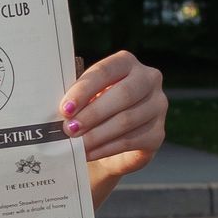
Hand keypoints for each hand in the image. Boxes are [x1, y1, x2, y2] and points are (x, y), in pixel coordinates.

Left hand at [63, 51, 165, 182]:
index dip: (84, 89)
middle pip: (124, 94)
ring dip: (97, 134)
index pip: (106, 71)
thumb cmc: (90, 112)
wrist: (108, 142)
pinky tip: (88, 153)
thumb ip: (75, 99)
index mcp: (126, 63)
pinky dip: (106, 148)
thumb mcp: (82, 100)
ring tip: (76, 144)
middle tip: (69, 129)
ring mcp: (157, 106)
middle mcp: (148, 80)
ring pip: (127, 120)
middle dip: (93, 113)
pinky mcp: (158, 133)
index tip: (65, 108)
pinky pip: (131, 140)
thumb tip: (60, 112)